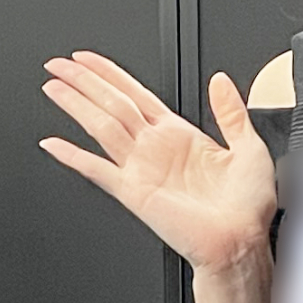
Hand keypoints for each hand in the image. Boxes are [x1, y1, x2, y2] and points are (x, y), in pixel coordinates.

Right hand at [39, 53, 277, 275]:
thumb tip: (220, 80)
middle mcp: (155, 148)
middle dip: (83, 81)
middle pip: (110, 104)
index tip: (87, 59)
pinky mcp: (134, 192)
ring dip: (75, 105)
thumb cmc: (246, 207)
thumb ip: (230, 112)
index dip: (110, 73)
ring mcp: (141, 169)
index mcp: (178, 134)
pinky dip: (73, 157)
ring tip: (53, 87)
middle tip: (57, 65)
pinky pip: (98, 170)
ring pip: (101, 127)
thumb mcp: (249, 147)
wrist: (241, 244)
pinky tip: (54, 144)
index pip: (135, 93)